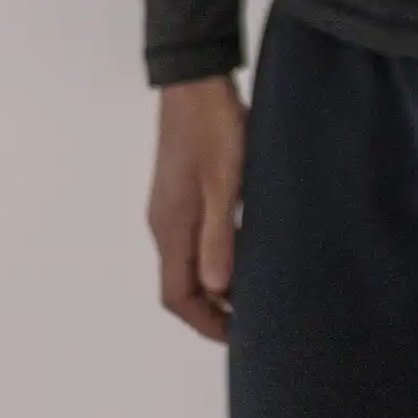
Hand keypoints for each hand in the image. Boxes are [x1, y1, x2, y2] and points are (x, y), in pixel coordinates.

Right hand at [148, 75, 245, 342]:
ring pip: (188, 259)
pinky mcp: (182, 188)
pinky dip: (215, 254)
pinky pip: (194, 237)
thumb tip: (218, 290)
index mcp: (170, 227)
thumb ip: (219, 236)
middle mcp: (164, 222)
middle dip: (212, 308)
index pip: (176, 296)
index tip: (237, 337)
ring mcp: (170, 205)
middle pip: (180, 283)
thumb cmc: (214, 130)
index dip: (204, 321)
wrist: (196, 80)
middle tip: (251, 319)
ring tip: (253, 289)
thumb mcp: (224, 183)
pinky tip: (243, 247)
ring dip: (215, 280)